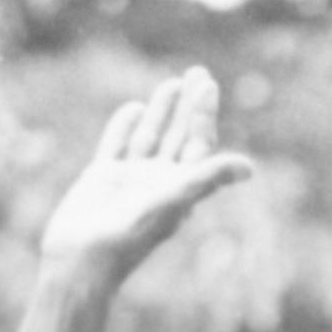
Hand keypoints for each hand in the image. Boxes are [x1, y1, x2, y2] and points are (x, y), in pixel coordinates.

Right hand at [34, 67, 254, 286]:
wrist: (81, 260)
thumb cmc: (128, 235)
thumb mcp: (172, 201)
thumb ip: (206, 179)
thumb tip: (249, 168)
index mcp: (178, 187)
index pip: (197, 144)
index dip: (204, 114)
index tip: (207, 84)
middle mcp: (157, 182)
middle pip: (179, 136)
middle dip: (188, 106)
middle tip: (198, 72)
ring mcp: (129, 179)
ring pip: (150, 137)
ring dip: (162, 111)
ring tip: (172, 82)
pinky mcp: (101, 179)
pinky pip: (117, 145)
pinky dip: (125, 126)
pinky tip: (134, 108)